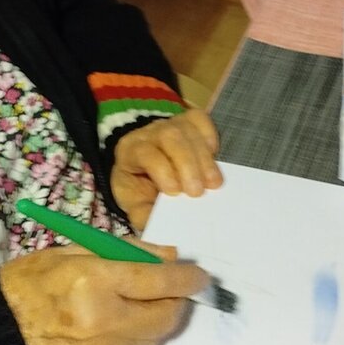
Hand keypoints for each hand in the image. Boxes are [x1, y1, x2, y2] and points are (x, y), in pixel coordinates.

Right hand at [0, 244, 208, 344]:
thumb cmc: (30, 283)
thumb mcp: (72, 250)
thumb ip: (124, 251)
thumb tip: (168, 256)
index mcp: (95, 283)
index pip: (160, 282)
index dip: (187, 278)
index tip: (198, 275)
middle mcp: (104, 322)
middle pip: (166, 316)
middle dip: (177, 301)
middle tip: (170, 289)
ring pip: (154, 337)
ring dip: (158, 319)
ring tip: (140, 304)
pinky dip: (134, 336)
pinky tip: (115, 324)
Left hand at [110, 108, 222, 231]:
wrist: (144, 166)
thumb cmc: (140, 186)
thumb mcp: (134, 203)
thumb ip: (143, 214)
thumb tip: (156, 224)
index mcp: (130, 150)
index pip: (145, 152)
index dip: (162, 170)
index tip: (175, 192)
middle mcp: (149, 133)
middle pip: (170, 137)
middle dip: (187, 164)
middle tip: (198, 192)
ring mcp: (170, 123)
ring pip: (188, 130)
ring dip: (203, 158)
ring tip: (213, 184)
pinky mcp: (188, 121)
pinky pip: (200, 119)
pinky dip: (209, 135)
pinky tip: (213, 156)